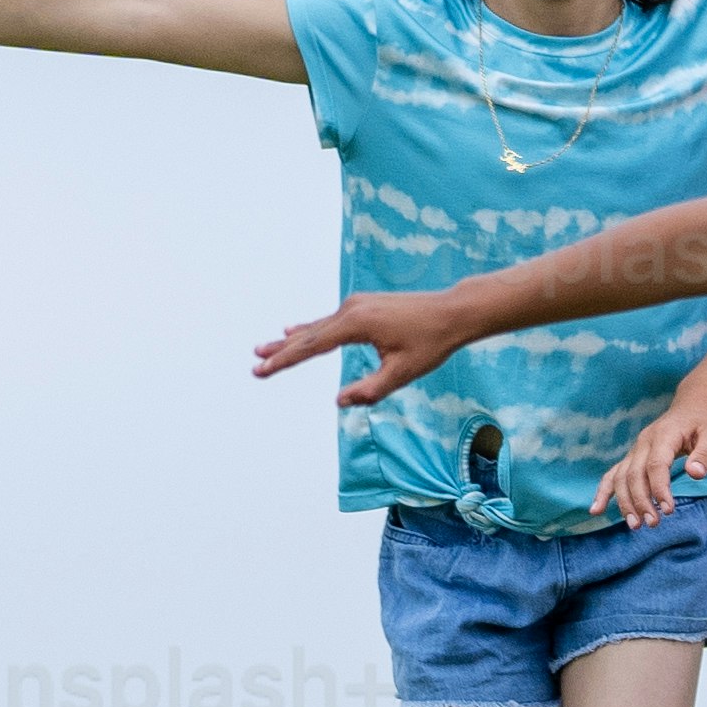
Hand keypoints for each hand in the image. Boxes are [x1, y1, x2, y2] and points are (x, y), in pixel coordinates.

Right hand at [253, 290, 458, 403]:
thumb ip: (369, 390)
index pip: (311, 347)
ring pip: (316, 327)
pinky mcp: (363, 306)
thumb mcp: (401, 373)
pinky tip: (293, 329)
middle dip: (281, 351)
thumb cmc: (431, 343)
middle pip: (308, 335)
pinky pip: (329, 321)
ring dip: (291, 340)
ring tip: (264, 347)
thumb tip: (338, 401)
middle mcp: (351, 309)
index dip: (284, 361)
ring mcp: (356, 305)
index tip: (261, 369)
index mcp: (356, 324)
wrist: (452, 312)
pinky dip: (310, 330)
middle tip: (254, 363)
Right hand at [589, 384, 706, 522]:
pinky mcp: (632, 457)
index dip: (660, 488)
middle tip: (652, 523)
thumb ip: (705, 455)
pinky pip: (613, 475)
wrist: (692, 406)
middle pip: (635, 474)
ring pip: (621, 477)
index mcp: (664, 435)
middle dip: (641, 501)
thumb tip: (695, 474)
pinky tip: (596, 510)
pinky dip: (603, 492)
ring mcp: (635, 450)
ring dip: (625, 503)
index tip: (669, 510)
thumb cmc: (704, 422)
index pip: (657, 465)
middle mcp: (644, 442)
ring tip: (635, 526)